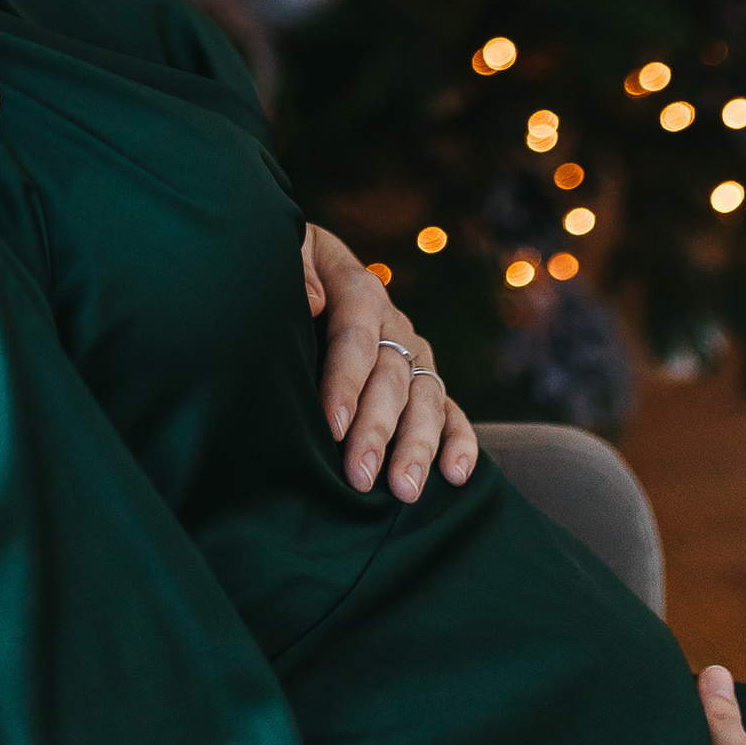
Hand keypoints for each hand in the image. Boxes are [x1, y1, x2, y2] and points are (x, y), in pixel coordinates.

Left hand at [303, 222, 477, 500]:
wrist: (313, 265)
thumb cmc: (289, 268)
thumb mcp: (286, 252)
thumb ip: (297, 270)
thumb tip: (315, 301)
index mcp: (358, 289)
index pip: (355, 336)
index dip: (346, 381)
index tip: (332, 426)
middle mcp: (393, 323)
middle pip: (391, 377)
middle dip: (377, 429)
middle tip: (359, 475)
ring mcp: (413, 353)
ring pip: (425, 399)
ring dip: (417, 446)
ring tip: (404, 491)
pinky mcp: (425, 380)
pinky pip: (451, 410)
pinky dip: (459, 441)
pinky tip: (455, 475)